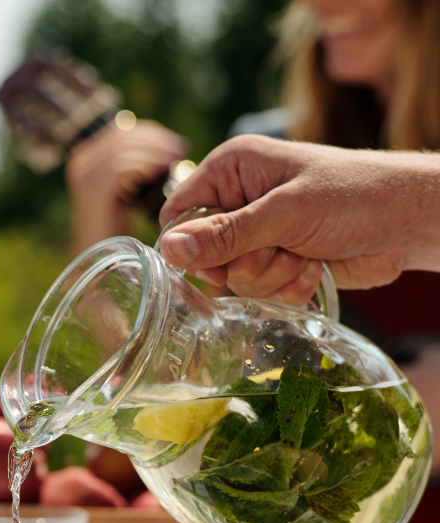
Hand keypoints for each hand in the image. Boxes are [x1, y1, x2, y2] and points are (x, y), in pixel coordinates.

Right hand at [66, 121, 186, 252]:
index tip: (176, 145)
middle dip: (155, 140)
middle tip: (181, 150)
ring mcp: (84, 179)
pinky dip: (146, 166)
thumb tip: (168, 151)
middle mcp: (80, 165)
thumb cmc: (121, 238)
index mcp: (86, 162)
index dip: (150, 134)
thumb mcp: (128, 196)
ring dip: (154, 151)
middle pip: (121, 136)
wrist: (101, 272)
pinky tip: (163, 172)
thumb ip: (138, 174)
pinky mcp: (93, 195)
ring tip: (176, 159)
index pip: (120, 133)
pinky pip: (121, 168)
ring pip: (122, 149)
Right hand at [158, 136, 439, 304]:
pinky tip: (313, 270)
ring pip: (233, 281)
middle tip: (280, 251)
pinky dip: (286, 289)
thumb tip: (170, 250)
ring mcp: (257, 236)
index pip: (178, 214)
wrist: (411, 221)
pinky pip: (257, 294)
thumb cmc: (356, 194)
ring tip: (304, 257)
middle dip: (245, 265)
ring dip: (271, 278)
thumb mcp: (286, 212)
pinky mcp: (276, 264)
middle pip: (204, 256)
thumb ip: (226, 234)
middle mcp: (238, 202)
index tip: (219, 261)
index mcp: (231, 170)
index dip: (191, 245)